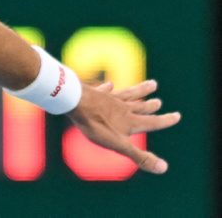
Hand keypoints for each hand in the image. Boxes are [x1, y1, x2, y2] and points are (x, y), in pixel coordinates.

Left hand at [66, 79, 180, 173]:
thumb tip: (164, 168)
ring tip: (152, 84)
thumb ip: (139, 156)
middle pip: (140, 106)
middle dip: (150, 105)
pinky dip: (109, 88)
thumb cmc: (96, 125)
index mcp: (130, 121)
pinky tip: (110, 84)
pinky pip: (105, 90)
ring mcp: (108, 99)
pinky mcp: (94, 93)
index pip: (152, 121)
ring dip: (140, 90)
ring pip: (128, 94)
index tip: (177, 115)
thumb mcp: (118, 145)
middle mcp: (122, 108)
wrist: (74, 102)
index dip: (165, 120)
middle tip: (159, 101)